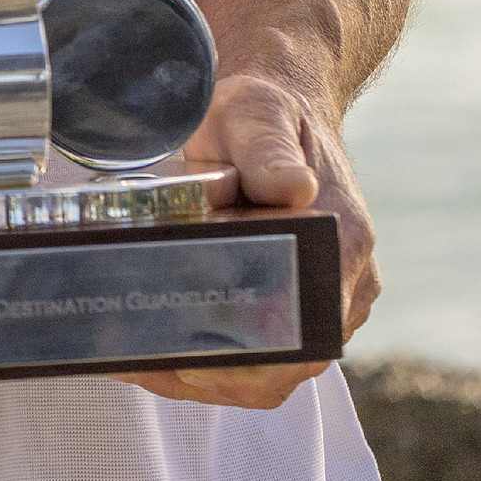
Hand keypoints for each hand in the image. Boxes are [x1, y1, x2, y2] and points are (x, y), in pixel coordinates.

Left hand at [108, 72, 378, 410]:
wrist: (271, 108)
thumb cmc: (260, 111)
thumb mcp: (255, 115)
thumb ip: (269, 151)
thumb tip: (294, 190)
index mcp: (341, 239)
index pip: (306, 329)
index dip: (252, 356)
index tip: (193, 358)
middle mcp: (343, 281)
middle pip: (287, 364)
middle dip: (216, 373)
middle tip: (146, 360)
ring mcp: (324, 299)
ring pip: (271, 369)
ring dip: (206, 372)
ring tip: (138, 360)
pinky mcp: (297, 303)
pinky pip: (260, 352)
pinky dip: (210, 358)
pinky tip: (156, 351)